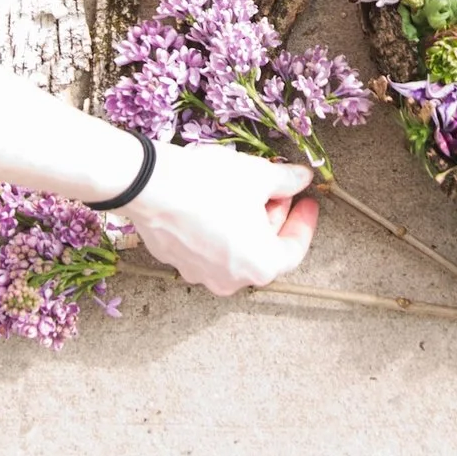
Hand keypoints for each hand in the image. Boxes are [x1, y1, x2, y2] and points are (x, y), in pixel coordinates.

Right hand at [127, 144, 317, 293]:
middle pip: (263, 251)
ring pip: (235, 250)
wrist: (148, 184)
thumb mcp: (258, 176)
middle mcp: (230, 280)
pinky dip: (220, 228)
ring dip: (247, 224)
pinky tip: (217, 200)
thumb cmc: (209, 184)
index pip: (293, 249)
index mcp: (259, 266)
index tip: (307, 201)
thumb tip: (301, 179)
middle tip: (277, 190)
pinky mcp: (175, 260)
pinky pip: (208, 247)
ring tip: (246, 192)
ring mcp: (199, 273)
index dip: (304, 222)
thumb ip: (286, 181)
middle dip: (274, 218)